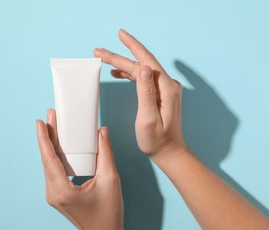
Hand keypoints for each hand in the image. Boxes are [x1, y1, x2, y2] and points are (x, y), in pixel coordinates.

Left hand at [36, 109, 123, 229]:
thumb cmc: (108, 214)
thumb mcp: (110, 181)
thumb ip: (106, 154)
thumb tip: (102, 132)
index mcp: (63, 190)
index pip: (49, 159)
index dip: (44, 138)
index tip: (40, 122)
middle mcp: (53, 193)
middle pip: (47, 159)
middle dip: (48, 136)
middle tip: (51, 116)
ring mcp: (53, 195)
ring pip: (49, 165)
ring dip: (51, 145)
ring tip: (55, 127)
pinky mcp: (57, 194)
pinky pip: (53, 171)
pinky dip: (56, 156)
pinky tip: (61, 145)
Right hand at [93, 29, 187, 162]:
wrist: (169, 151)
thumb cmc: (157, 140)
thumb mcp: (148, 118)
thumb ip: (145, 92)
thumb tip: (142, 67)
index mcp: (166, 88)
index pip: (143, 62)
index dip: (128, 48)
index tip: (115, 38)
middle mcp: (167, 84)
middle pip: (141, 62)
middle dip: (119, 55)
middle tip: (99, 51)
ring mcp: (165, 88)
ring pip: (141, 69)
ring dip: (123, 63)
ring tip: (105, 59)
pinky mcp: (161, 94)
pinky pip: (143, 78)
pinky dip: (130, 73)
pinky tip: (118, 73)